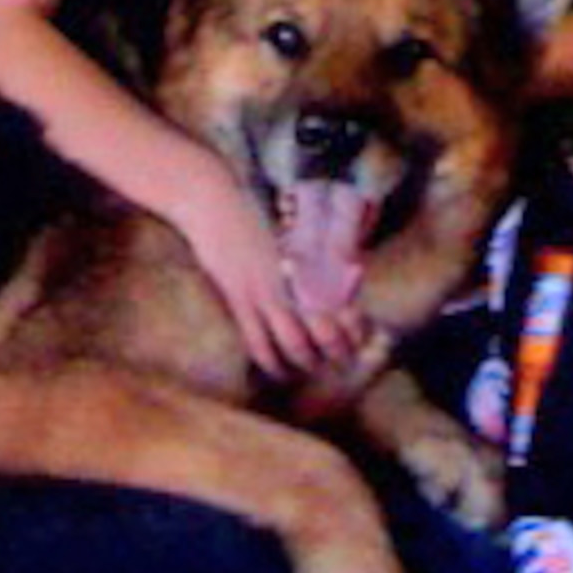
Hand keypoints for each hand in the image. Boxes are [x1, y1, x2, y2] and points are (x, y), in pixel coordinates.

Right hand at [172, 166, 366, 380]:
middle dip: (337, 354)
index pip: (345, 306)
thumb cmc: (252, 214)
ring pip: (295, 343)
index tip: (359, 340)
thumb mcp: (288, 236)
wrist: (213, 201)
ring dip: (306, 363)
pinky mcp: (239, 298)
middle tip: (340, 364)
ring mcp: (266, 291)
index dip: (355, 329)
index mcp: (311, 263)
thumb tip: (333, 286)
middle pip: (327, 332)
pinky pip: (258, 343)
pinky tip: (277, 370)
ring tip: (309, 369)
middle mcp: (294, 280)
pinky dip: (271, 362)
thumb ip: (309, 262)